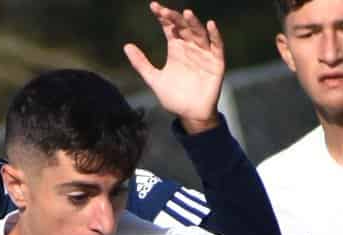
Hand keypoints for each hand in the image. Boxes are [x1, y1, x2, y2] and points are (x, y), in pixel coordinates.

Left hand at [123, 4, 223, 134]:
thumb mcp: (155, 80)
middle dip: (174, 18)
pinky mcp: (216, 62)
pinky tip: (210, 25)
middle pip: (183, 27)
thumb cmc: (174, 98)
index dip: (162, 17)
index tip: (154, 7)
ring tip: (186, 13)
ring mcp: (204, 53)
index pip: (169, 27)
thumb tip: (126, 46)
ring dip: (193, 23)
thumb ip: (141, 64)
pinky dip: (215, 35)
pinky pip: (217, 46)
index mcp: (176, 49)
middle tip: (164, 11)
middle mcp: (190, 47)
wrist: (190, 115)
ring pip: (199, 33)